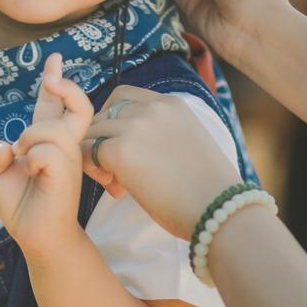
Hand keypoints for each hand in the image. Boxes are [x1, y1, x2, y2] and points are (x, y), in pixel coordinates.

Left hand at [0, 52, 92, 256]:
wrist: (35, 235)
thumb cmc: (22, 203)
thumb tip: (2, 146)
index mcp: (50, 142)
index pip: (55, 105)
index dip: (55, 81)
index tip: (55, 58)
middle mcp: (65, 146)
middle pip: (76, 105)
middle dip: (62, 86)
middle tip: (51, 78)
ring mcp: (70, 160)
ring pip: (51, 129)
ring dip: (28, 139)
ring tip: (22, 160)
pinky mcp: (67, 175)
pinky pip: (45, 152)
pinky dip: (30, 160)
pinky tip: (29, 173)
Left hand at [65, 84, 242, 239]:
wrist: (219, 209)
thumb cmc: (209, 190)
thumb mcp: (188, 146)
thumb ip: (160, 136)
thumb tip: (131, 150)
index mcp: (172, 104)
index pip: (123, 97)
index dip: (115, 121)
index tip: (124, 147)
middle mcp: (152, 108)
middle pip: (103, 114)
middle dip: (104, 141)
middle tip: (118, 174)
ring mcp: (135, 126)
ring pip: (92, 132)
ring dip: (96, 157)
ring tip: (117, 184)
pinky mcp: (121, 150)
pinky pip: (87, 152)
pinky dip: (93, 170)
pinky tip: (116, 189)